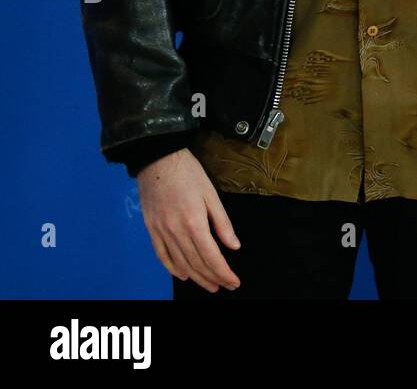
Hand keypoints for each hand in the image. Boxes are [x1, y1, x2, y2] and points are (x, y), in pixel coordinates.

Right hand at [137, 148, 241, 291]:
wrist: (158, 160)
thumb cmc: (188, 173)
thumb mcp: (211, 194)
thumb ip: (222, 222)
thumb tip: (233, 246)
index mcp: (194, 222)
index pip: (212, 256)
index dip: (224, 272)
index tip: (233, 281)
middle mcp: (176, 232)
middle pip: (196, 263)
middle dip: (213, 278)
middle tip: (225, 286)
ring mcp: (161, 232)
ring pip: (180, 263)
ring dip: (196, 278)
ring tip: (209, 285)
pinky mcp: (152, 230)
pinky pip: (162, 256)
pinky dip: (173, 268)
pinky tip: (183, 275)